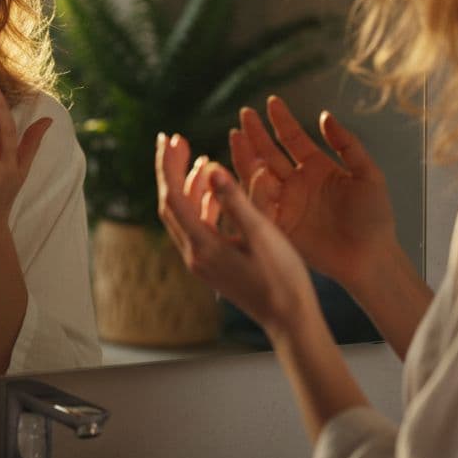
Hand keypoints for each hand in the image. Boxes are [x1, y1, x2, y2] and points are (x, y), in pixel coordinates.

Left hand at [155, 132, 316, 336]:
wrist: (290, 320)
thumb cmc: (282, 278)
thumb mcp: (262, 233)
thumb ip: (235, 200)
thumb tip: (212, 168)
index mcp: (202, 246)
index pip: (172, 197)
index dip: (168, 165)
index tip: (169, 137)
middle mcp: (194, 254)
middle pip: (170, 203)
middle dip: (171, 170)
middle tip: (178, 141)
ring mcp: (202, 261)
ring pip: (183, 215)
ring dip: (189, 186)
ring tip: (203, 161)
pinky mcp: (213, 264)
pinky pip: (198, 226)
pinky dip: (203, 204)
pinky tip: (216, 191)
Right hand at [230, 96, 396, 288]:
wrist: (371, 257)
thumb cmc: (375, 218)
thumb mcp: (368, 175)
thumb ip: (348, 144)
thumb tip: (325, 116)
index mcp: (317, 167)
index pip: (293, 138)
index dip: (282, 120)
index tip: (271, 102)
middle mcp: (297, 182)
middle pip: (270, 152)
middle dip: (256, 133)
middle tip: (244, 113)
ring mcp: (286, 202)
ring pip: (258, 173)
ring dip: (246, 155)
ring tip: (236, 136)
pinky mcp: (279, 223)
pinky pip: (258, 203)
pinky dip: (249, 188)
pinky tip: (243, 171)